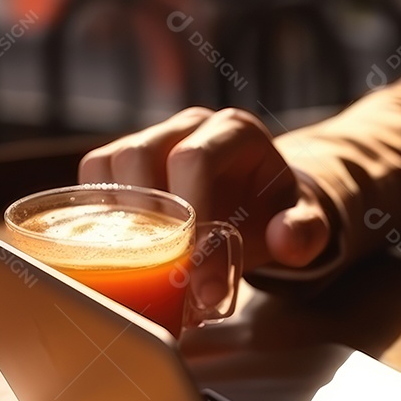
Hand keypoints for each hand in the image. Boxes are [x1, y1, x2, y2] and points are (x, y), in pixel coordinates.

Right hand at [79, 107, 330, 270]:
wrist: (260, 206)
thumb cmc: (278, 213)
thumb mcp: (306, 224)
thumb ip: (305, 233)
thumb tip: (283, 240)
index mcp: (236, 132)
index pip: (196, 159)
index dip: (188, 209)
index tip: (195, 263)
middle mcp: (190, 126)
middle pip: (142, 155)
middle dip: (151, 221)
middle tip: (168, 273)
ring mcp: (154, 138)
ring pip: (110, 164)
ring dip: (120, 218)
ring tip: (146, 264)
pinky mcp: (126, 160)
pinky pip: (95, 177)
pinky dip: (99, 213)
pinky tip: (124, 251)